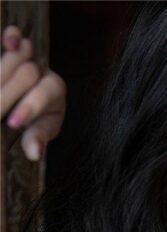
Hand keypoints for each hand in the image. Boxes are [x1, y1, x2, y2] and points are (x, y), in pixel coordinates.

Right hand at [1, 25, 65, 160]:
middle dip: (13, 90)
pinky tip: (6, 43)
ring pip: (22, 52)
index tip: (13, 123)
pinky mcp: (13, 46)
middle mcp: (43, 69)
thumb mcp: (39, 130)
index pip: (44, 94)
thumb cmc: (36, 117)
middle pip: (30, 72)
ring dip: (9, 63)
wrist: (28, 101)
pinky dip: (9, 36)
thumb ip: (37, 139)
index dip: (29, 107)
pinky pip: (13, 36)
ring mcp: (27, 55)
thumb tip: (34, 153)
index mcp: (54, 90)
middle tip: (0, 110)